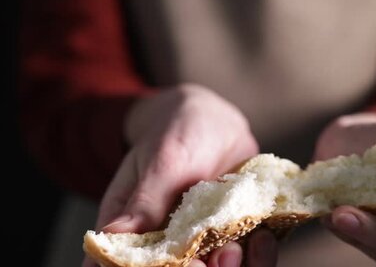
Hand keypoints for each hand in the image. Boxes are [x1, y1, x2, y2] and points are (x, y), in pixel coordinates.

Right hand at [82, 84, 275, 266]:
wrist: (212, 122)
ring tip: (243, 246)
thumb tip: (113, 234)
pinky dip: (257, 255)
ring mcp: (198, 245)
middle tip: (226, 254)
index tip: (191, 264)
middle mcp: (163, 246)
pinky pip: (245, 258)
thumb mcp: (161, 162)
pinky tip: (263, 237)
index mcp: (131, 232)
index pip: (133, 266)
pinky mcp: (229, 237)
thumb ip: (144, 200)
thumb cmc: (175, 133)